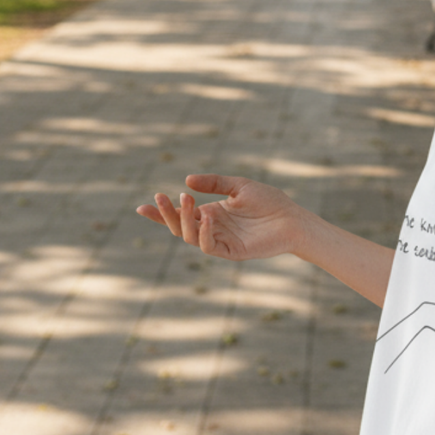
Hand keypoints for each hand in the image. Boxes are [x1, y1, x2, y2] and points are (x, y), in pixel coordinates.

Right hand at [136, 173, 302, 261]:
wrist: (292, 218)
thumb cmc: (269, 202)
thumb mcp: (238, 185)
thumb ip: (213, 183)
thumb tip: (186, 181)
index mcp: (211, 214)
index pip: (180, 215)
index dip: (160, 213)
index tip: (142, 207)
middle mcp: (212, 229)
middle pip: (179, 227)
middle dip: (166, 214)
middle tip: (161, 197)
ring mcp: (221, 241)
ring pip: (189, 237)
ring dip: (183, 220)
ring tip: (187, 200)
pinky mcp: (232, 252)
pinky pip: (209, 246)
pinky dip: (203, 233)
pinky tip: (206, 217)